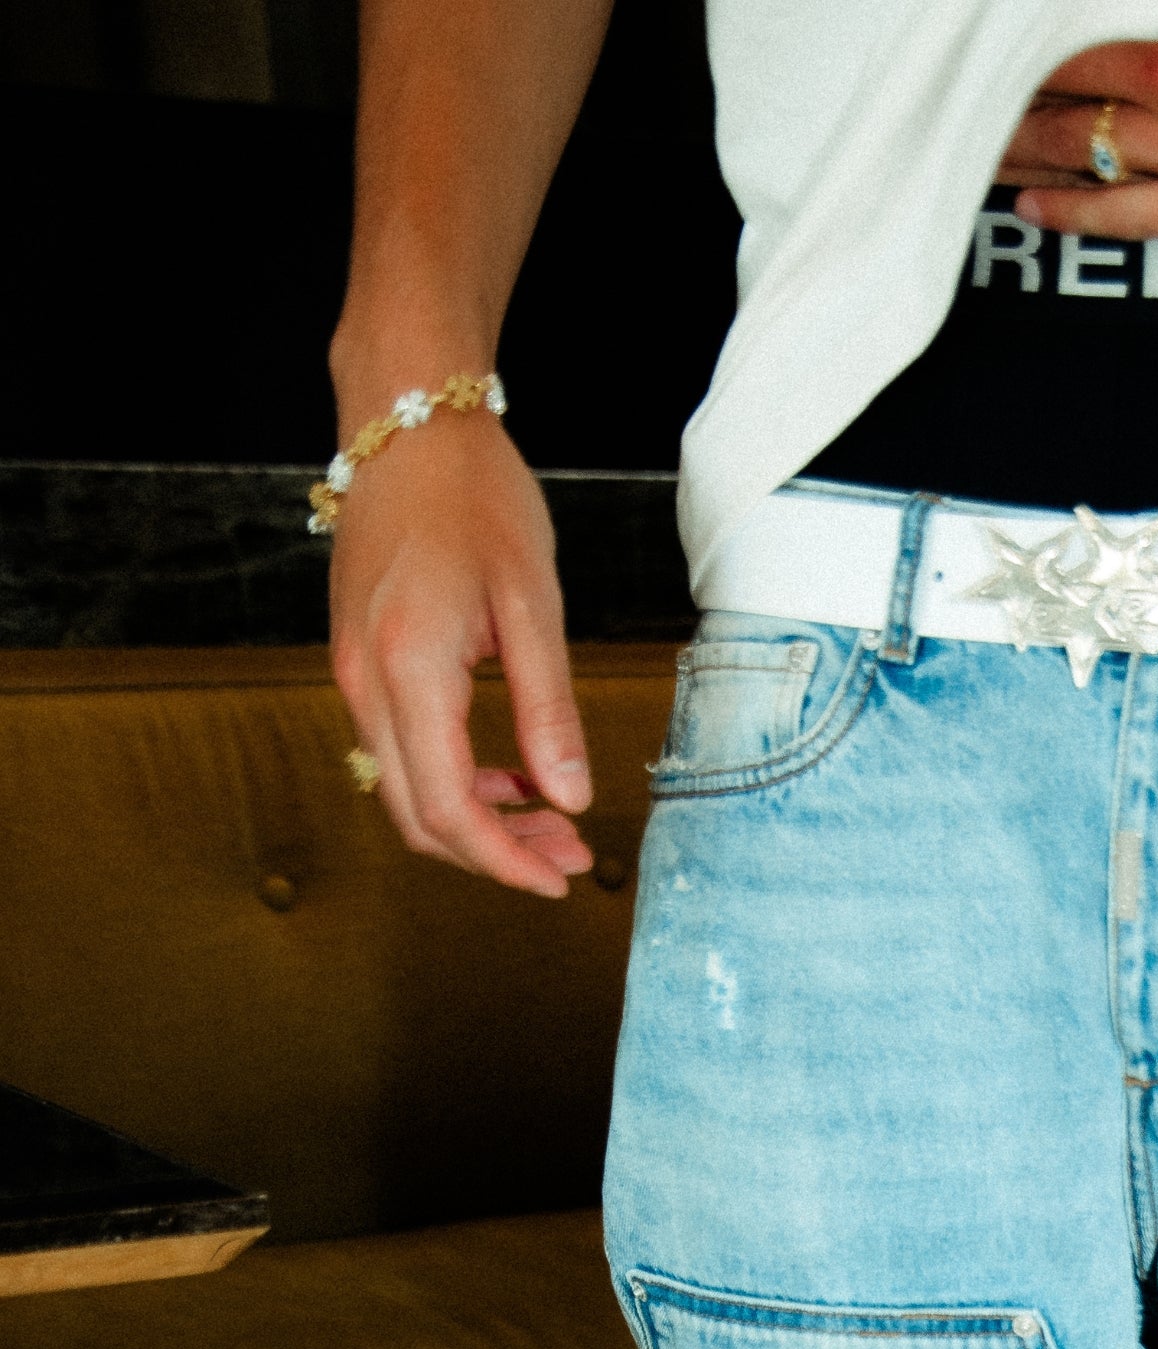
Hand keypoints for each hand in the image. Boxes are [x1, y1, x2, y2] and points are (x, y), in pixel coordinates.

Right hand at [328, 405, 593, 899]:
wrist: (408, 425)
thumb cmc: (474, 496)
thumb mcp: (533, 604)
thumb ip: (548, 710)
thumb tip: (569, 797)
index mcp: (409, 669)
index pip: (449, 809)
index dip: (506, 861)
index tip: (561, 878)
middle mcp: (365, 682)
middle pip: (420, 818)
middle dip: (496, 854)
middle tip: (569, 855)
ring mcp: (353, 674)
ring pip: (407, 792)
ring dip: (478, 822)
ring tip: (550, 820)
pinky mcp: (358, 663)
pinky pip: (399, 753)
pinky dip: (455, 782)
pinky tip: (511, 775)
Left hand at [1002, 0, 1157, 239]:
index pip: (1072, 53)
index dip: (1019, 53)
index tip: (980, 48)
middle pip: (1066, 118)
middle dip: (1004, 111)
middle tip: (956, 105)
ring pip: (1090, 176)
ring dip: (1027, 165)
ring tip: (978, 156)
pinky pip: (1139, 223)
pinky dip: (1080, 212)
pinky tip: (1039, 203)